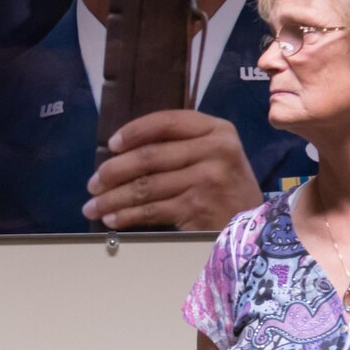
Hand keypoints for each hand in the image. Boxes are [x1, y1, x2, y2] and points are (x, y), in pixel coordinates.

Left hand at [86, 109, 262, 231]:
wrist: (256, 228)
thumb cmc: (226, 189)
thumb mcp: (214, 155)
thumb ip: (180, 146)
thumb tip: (121, 152)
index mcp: (217, 130)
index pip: (166, 121)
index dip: (133, 131)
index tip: (110, 145)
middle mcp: (216, 150)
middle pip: (149, 156)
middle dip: (112, 171)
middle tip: (92, 183)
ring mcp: (208, 179)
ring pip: (145, 186)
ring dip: (112, 198)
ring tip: (93, 206)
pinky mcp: (199, 207)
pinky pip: (151, 210)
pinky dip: (126, 216)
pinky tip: (112, 219)